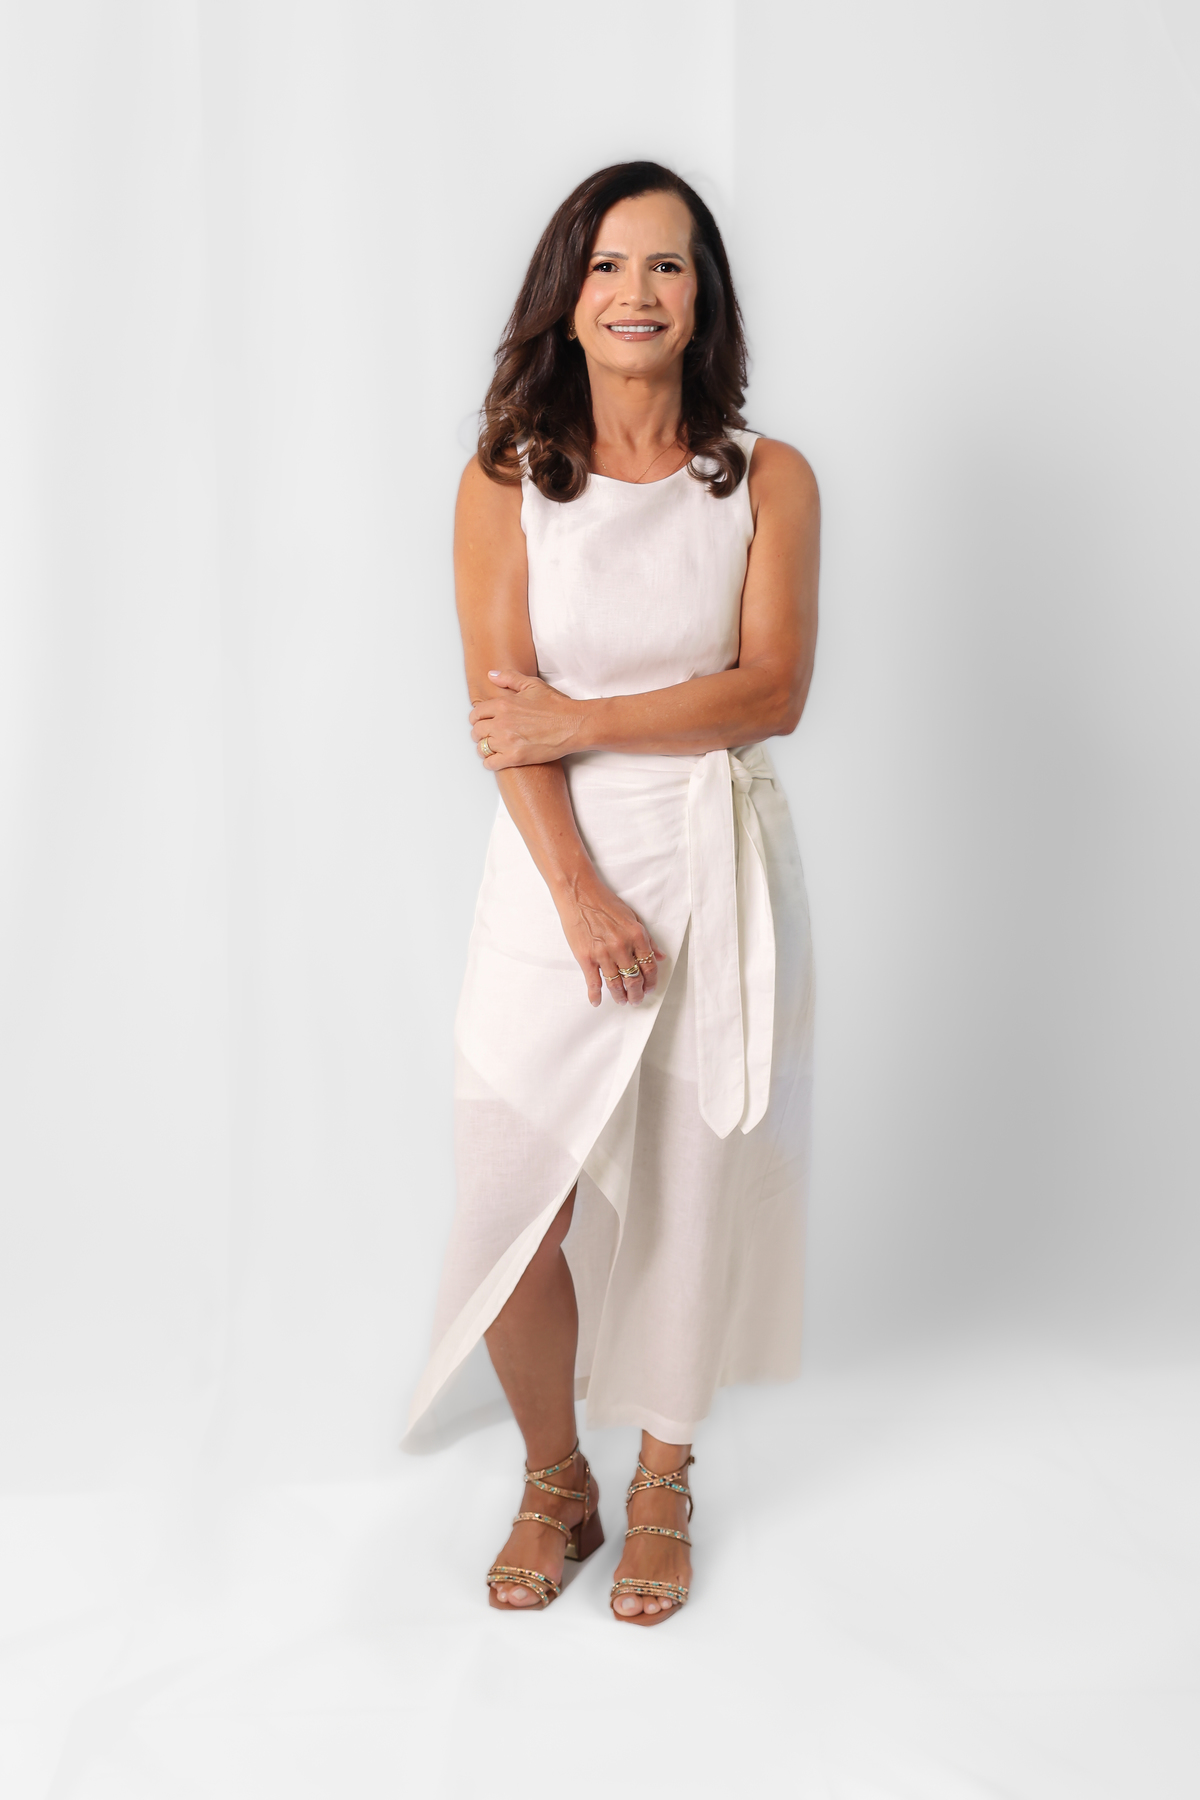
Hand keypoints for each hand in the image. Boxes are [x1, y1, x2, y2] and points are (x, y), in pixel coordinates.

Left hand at [470, 670, 587, 768]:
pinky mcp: (515, 757)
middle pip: (476, 731)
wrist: (573, 725)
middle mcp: (501, 723)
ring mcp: (507, 741)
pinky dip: (490, 762)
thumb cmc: (557, 706)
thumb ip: (509, 678)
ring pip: (481, 748)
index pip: (476, 713)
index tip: (482, 722)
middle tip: (488, 735)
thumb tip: (491, 675)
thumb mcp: (532, 685)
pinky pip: (490, 763)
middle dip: (480, 733)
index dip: (477, 719)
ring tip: (493, 747)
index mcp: (503, 704)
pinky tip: (498, 759)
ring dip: (485, 748)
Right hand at [555, 873, 664, 1007]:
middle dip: (637, 994)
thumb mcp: (633, 916)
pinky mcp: (586, 957)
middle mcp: (622, 947)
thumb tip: (660, 956)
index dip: (651, 982)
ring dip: (620, 996)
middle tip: (636, 1000)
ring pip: (615, 984)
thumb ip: (648, 939)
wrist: (579, 893)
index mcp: (637, 935)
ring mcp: (603, 953)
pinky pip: (593, 982)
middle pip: (634, 979)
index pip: (650, 967)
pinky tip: (597, 1001)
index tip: (649, 989)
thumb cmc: (605, 902)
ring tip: (622, 1001)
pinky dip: (595, 994)